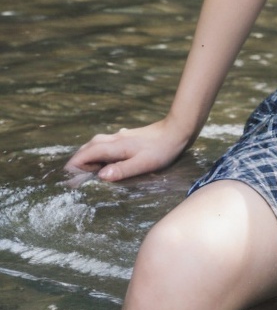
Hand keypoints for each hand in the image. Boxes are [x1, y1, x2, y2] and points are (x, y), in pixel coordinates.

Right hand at [64, 117, 190, 181]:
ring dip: (86, 156)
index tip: (67, 179)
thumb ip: (121, 170)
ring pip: (95, 145)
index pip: (85, 154)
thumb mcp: (143, 164)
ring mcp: (119, 137)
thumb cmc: (161, 150)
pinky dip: (97, 152)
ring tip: (84, 172)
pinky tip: (103, 160)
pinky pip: (105, 144)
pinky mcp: (126, 138)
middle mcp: (113, 139)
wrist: (176, 130)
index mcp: (114, 146)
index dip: (74, 166)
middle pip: (87, 148)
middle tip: (72, 178)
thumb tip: (101, 176)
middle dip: (77, 162)